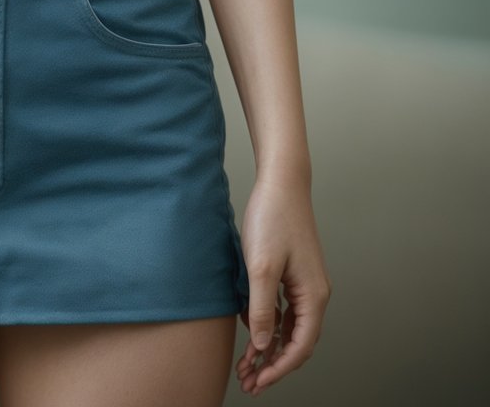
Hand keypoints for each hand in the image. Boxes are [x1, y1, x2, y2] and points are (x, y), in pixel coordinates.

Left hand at [235, 174, 331, 395]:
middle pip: (297, 341)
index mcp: (314, 295)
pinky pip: (284, 309)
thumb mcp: (261, 267)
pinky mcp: (294, 273)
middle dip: (273, 363)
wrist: (281, 182)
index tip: (257, 381)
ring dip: (269, 346)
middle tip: (249, 381)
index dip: (279, 368)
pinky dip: (269, 323)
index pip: (301, 346)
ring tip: (246, 365)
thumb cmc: (273, 218)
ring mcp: (305, 283)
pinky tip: (248, 327)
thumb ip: (261, 309)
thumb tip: (260, 345)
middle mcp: (315, 293)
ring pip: (289, 327)